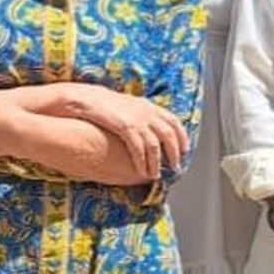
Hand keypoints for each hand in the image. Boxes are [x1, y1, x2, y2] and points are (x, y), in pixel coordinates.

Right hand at [58, 89, 189, 178]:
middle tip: (175, 165)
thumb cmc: (105, 104)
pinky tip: (142, 171)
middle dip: (174, 152)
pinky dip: (142, 162)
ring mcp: (137, 119)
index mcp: (149, 105)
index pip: (173, 120)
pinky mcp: (126, 127)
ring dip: (157, 162)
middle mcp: (146, 111)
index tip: (185, 148)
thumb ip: (141, 114)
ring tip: (156, 174)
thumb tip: (150, 128)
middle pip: (168, 134)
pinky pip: (138, 149)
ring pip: (155, 146)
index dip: (182, 136)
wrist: (88, 99)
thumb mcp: (129, 105)